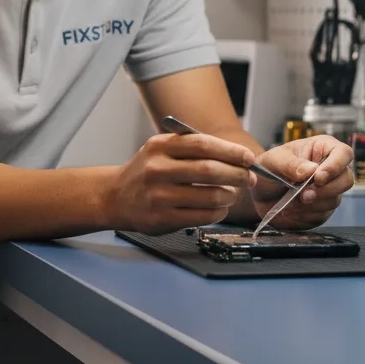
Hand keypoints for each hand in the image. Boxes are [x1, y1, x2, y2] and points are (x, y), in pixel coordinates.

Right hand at [106, 132, 255, 233]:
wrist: (115, 197)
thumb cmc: (146, 171)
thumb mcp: (160, 150)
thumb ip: (192, 149)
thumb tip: (236, 156)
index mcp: (159, 146)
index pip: (202, 144)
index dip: (230, 151)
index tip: (248, 158)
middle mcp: (157, 169)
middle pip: (209, 170)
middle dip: (237, 174)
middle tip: (249, 178)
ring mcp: (159, 196)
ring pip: (209, 196)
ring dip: (229, 196)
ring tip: (232, 194)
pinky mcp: (162, 218)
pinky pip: (202, 216)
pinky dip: (218, 212)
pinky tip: (218, 208)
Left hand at [251, 136, 354, 230]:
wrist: (259, 192)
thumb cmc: (268, 168)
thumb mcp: (273, 160)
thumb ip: (290, 163)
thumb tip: (310, 170)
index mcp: (322, 149)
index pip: (343, 153)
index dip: (335, 166)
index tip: (318, 177)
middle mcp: (330, 170)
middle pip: (346, 180)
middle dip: (326, 190)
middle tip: (304, 195)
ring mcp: (329, 191)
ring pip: (334, 200)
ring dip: (312, 204)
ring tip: (290, 202)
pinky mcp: (322, 209)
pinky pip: (322, 215)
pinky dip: (305, 215)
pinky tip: (290, 209)